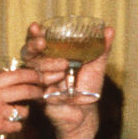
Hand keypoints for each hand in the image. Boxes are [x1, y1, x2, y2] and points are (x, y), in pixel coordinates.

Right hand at [0, 67, 42, 138]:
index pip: (15, 75)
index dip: (31, 74)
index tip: (38, 75)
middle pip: (25, 90)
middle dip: (37, 91)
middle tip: (41, 92)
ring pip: (23, 110)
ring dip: (23, 112)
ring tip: (17, 113)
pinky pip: (16, 126)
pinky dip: (14, 127)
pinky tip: (8, 126)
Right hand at [21, 22, 114, 138]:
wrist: (86, 112)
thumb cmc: (89, 88)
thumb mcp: (96, 66)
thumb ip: (101, 48)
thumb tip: (109, 30)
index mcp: (54, 56)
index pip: (39, 41)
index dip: (35, 33)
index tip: (36, 26)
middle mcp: (43, 66)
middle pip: (28, 51)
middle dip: (33, 45)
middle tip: (42, 42)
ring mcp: (39, 80)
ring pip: (33, 67)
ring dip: (48, 64)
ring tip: (64, 68)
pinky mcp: (38, 94)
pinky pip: (37, 85)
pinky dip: (50, 82)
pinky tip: (60, 85)